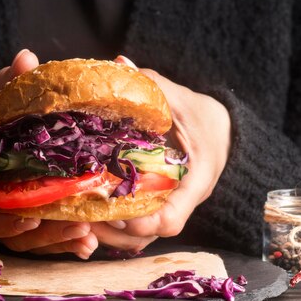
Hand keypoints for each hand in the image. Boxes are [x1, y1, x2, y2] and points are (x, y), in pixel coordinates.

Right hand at [0, 49, 97, 258]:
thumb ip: (2, 86)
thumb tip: (25, 58)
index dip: (0, 226)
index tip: (28, 221)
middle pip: (13, 237)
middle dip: (46, 238)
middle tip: (79, 228)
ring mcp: (7, 215)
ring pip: (32, 242)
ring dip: (60, 242)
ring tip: (90, 238)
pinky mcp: (28, 213)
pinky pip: (45, 234)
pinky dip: (65, 240)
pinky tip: (91, 241)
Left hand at [91, 55, 231, 251]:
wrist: (224, 133)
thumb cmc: (205, 119)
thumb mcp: (185, 101)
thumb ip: (156, 87)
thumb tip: (121, 64)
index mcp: (194, 182)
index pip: (172, 218)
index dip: (144, 223)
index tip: (116, 215)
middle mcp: (180, 203)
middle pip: (147, 235)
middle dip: (114, 232)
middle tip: (81, 219)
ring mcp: (168, 208)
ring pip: (138, 237)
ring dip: (108, 234)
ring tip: (76, 221)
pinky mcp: (156, 207)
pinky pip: (134, 228)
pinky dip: (111, 228)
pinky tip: (85, 216)